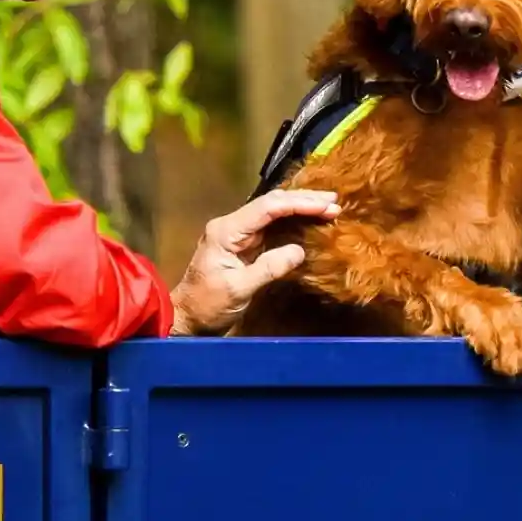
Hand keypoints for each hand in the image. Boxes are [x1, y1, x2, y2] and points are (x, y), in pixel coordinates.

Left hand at [169, 189, 339, 335]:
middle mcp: (231, 225)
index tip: (325, 205)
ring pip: (273, 212)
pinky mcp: (244, 244)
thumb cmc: (207, 306)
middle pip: (271, 204)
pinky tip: (309, 220)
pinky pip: (272, 226)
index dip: (298, 204)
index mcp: (226, 230)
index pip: (267, 208)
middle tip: (334, 201)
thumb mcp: (238, 289)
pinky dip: (293, 221)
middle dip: (303, 201)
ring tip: (328, 206)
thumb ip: (268, 268)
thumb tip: (298, 251)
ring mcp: (237, 233)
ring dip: (300, 208)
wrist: (187, 319)